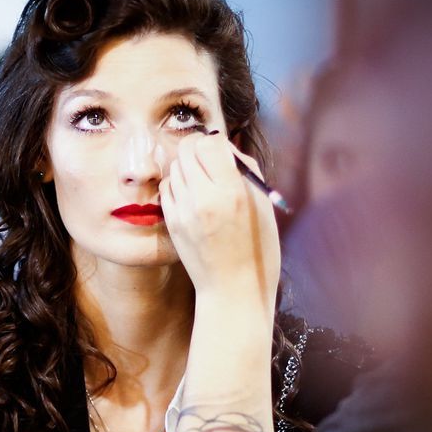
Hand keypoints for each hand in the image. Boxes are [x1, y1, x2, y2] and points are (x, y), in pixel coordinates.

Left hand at [160, 130, 281, 308]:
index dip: (215, 142)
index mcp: (232, 193)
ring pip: (176, 167)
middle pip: (188, 150)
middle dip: (198, 149)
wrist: (233, 290)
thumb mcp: (263, 206)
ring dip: (188, 167)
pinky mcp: (172, 222)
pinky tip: (192, 196)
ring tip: (204, 181)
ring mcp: (184, 212)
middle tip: (209, 159)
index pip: (210, 145)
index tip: (221, 150)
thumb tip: (224, 145)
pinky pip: (167, 188)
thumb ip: (246, 170)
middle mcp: (205, 199)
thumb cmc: (257, 247)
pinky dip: (178, 185)